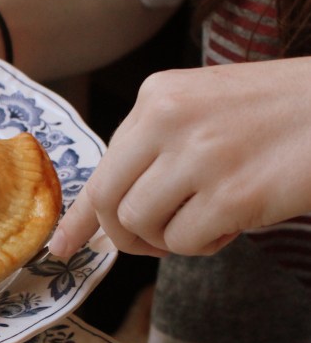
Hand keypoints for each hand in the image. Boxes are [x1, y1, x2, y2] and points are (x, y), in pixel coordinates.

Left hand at [49, 58, 310, 256]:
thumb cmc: (279, 113)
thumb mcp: (204, 111)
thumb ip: (156, 149)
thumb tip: (113, 210)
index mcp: (157, 96)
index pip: (103, 163)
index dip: (80, 213)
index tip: (63, 244)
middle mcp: (167, 120)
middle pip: (109, 199)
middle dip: (122, 234)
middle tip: (151, 242)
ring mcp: (199, 155)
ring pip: (140, 224)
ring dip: (166, 240)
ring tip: (204, 222)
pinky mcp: (232, 193)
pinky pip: (185, 242)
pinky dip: (202, 246)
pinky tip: (231, 225)